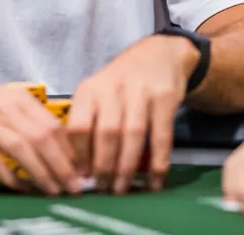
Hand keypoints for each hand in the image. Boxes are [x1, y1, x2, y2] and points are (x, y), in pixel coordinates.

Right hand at [0, 72, 80, 195]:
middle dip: (63, 165)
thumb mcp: (1, 102)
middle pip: (43, 138)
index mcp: (17, 99)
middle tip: (75, 187)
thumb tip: (56, 148)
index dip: (72, 150)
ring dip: (42, 172)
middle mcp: (4, 108)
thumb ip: (26, 121)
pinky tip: (19, 188)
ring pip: (22, 148)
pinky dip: (9, 176)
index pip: (54, 125)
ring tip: (54, 191)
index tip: (83, 170)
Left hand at [66, 33, 197, 193]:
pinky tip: (154, 180)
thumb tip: (79, 169)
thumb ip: (88, 124)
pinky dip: (158, 161)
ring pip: (132, 135)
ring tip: (122, 189)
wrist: (159, 54)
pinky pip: (161, 135)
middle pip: (106, 134)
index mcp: (90, 90)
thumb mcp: (97, 94)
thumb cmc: (121, 83)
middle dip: (104, 167)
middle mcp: (113, 88)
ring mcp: (141, 91)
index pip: (78, 127)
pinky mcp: (165, 97)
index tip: (82, 178)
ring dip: (127, 167)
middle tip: (104, 189)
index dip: (79, 156)